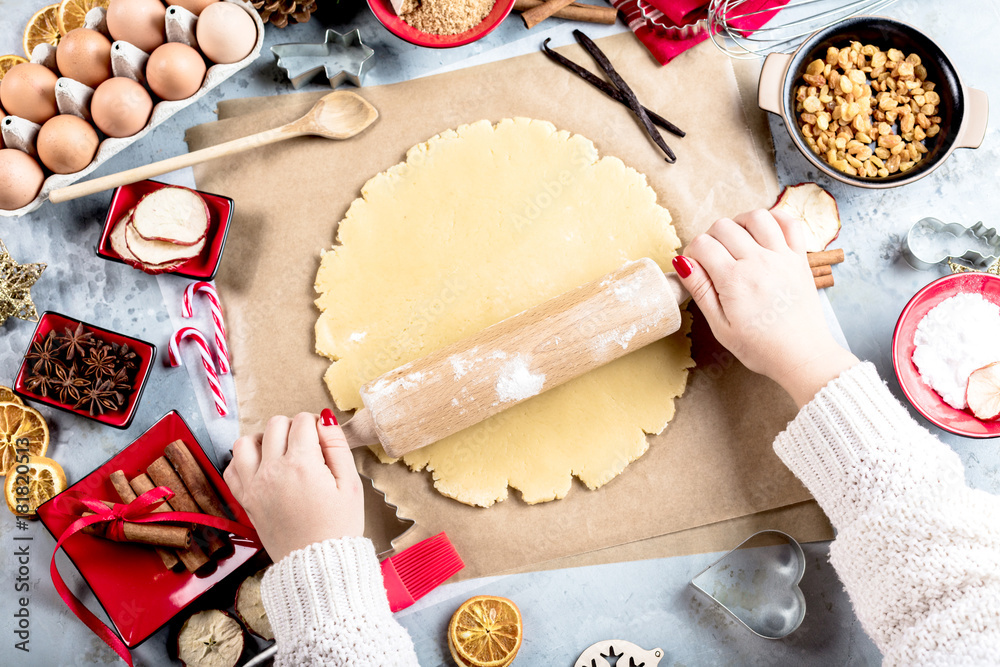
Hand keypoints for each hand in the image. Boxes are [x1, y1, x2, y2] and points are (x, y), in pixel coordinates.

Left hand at [224, 411, 364, 563]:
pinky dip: (243, 461)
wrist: (319, 566)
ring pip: (245, 441)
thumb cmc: (339, 527)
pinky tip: (262, 466)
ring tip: (280, 451)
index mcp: (302, 465)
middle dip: (293, 428)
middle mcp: (272, 471)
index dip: (316, 424)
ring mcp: (254, 486)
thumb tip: (324, 418)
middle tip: (307, 445)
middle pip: (275, 425)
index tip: (323, 438)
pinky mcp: (246, 501)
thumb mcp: (351, 484)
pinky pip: (232, 468)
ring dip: (263, 439)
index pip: (302, 422)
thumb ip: (337, 446)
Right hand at [674, 209, 857, 406]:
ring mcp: (782, 257)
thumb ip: (701, 290)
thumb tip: (682, 263)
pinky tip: (763, 232)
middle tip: (713, 259)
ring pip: (756, 217)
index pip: (702, 244)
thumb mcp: (721, 326)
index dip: (691, 253)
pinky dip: (774, 219)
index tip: (695, 268)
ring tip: (736, 241)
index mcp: (734, 280)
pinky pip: (789, 223)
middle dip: (711, 238)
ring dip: (739, 223)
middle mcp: (759, 262)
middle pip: (723, 226)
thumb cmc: (761, 347)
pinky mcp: (799, 259)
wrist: (802, 356)